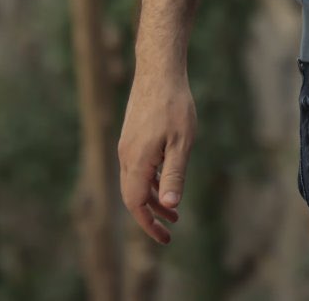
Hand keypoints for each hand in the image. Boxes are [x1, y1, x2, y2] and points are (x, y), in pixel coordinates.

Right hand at [117, 64, 196, 243]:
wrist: (159, 70)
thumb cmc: (174, 104)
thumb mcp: (182, 142)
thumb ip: (174, 174)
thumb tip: (169, 205)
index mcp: (137, 161)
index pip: (136, 204)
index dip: (148, 224)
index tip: (165, 238)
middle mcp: (126, 156)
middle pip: (133, 197)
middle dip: (151, 216)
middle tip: (170, 229)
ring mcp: (127, 145)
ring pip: (136, 182)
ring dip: (153, 198)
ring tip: (174, 210)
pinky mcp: (132, 136)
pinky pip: (138, 168)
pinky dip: (150, 181)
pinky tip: (165, 179)